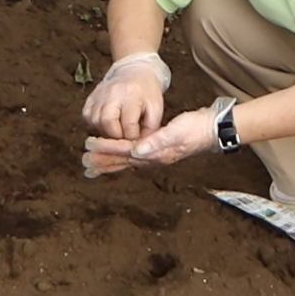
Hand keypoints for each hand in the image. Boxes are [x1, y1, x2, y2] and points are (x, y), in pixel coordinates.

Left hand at [81, 105, 217, 177]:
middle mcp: (152, 158)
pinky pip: (132, 158)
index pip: (125, 151)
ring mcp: (154, 157)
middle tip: (83, 163)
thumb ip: (157, 141)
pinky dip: (120, 158)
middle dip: (102, 161)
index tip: (89, 145)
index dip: (107, 148)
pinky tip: (114, 160)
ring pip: (126, 162)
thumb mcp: (177, 131)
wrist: (212, 130)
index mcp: (154, 153)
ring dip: (108, 163)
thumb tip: (137, 151)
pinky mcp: (156, 151)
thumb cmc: (195, 128)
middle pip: (122, 161)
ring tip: (92, 167)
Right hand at [83, 52, 169, 140]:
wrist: (135, 70)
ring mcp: (99, 93)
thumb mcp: (156, 108)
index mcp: (131, 94)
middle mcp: (112, 92)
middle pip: (107, 123)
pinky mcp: (90, 97)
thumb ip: (150, 129)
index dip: (133, 138)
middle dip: (117, 137)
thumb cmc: (147, 92)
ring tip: (118, 130)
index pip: (128, 125)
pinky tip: (108, 123)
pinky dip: (95, 125)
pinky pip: (87, 117)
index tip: (137, 141)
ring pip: (95, 122)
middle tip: (125, 138)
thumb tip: (139, 148)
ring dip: (106, 132)